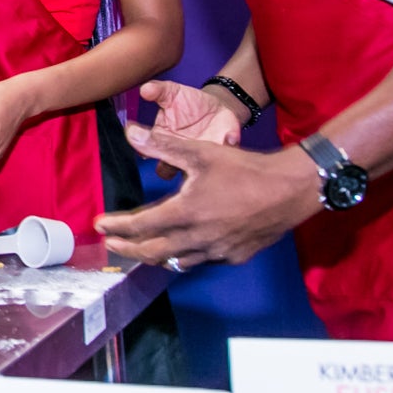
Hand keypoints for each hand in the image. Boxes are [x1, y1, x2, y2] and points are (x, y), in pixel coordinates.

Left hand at [94, 125, 322, 267]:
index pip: (141, 225)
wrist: (292, 189)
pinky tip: (182, 247)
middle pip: (153, 252)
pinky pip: (201, 261)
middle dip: (128, 249)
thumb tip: (130, 131)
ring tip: (141, 248)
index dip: (117, 226)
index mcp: (186, 213)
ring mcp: (218, 251)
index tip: (101, 225)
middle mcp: (199, 238)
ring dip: (155, 256)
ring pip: (177, 261)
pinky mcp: (235, 256)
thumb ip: (162, 144)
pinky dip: (185, 255)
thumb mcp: (201, 152)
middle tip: (112, 244)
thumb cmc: (245, 168)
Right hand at [138, 78, 248, 179]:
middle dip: (170, 166)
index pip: (147, 152)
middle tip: (177, 149)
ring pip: (194, 173)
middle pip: (166, 170)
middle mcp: (177, 153)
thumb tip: (145, 89)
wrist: (215, 104)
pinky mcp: (219, 152)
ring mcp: (197, 156)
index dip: (147, 151)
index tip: (154, 141)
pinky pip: (223, 155)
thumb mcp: (171, 92)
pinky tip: (228, 136)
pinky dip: (226, 145)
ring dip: (198, 162)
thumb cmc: (188, 101)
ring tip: (204, 145)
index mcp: (160, 140)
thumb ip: (157, 90)